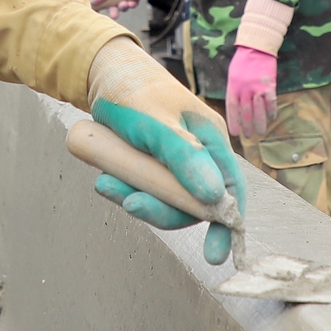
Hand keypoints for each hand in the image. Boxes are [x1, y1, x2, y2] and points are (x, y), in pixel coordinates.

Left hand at [84, 38, 245, 264]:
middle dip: (162, 209)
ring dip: (137, 199)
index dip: (226, 224)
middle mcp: (198, 155)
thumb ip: (185, 158)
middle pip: (193, 202)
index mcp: (211, 140)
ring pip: (164, 200)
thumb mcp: (157, 123)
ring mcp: (172, 162)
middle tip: (131, 204)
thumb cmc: (134, 90)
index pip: (230, 189)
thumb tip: (214, 198)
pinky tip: (105, 180)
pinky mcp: (149, 166)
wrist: (100, 74)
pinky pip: (144, 191)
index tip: (215, 256)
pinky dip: (125, 191)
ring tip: (106, 185)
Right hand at [92, 0, 145, 12]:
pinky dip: (132, 4)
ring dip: (124, 7)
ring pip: (123, 5)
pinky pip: (133, 3)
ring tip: (125, 4)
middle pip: (114, 5)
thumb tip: (91, 3)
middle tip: (115, 16)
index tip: (100, 12)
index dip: (102, 6)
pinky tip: (132, 3)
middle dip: (114, 11)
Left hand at [225, 45, 278, 139]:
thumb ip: (234, 90)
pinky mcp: (269, 85)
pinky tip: (272, 118)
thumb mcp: (233, 75)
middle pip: (245, 112)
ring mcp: (257, 88)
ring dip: (259, 123)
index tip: (235, 133)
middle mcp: (244, 90)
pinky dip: (271, 111)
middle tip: (248, 136)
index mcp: (233, 87)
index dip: (233, 122)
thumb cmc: (243, 61)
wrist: (257, 47)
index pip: (232, 109)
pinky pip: (270, 102)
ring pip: (258, 110)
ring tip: (260, 132)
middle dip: (246, 126)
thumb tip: (236, 107)